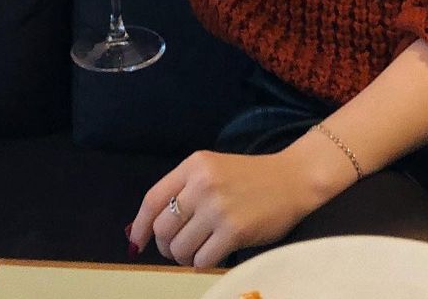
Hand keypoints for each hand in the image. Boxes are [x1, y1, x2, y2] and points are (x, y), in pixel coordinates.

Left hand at [129, 149, 317, 268]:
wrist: (291, 180)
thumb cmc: (249, 178)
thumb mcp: (212, 170)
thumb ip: (183, 190)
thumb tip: (148, 227)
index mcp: (194, 165)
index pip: (153, 199)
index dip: (139, 226)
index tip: (136, 243)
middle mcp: (202, 184)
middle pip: (163, 228)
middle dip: (166, 245)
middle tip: (179, 248)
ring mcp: (218, 208)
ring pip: (180, 248)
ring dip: (185, 256)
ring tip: (200, 249)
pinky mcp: (234, 231)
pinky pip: (202, 260)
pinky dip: (204, 262)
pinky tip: (215, 252)